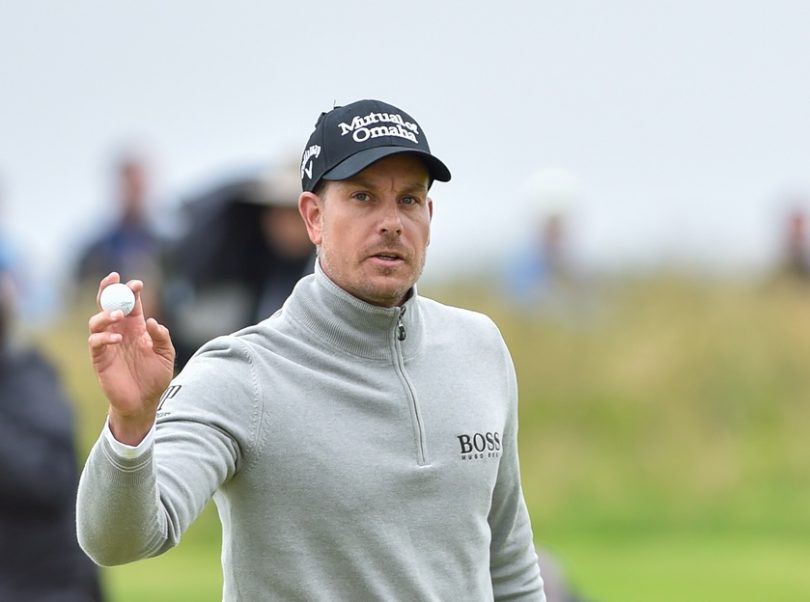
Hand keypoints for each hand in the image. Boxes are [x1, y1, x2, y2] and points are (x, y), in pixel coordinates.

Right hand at [88, 272, 174, 444]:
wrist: (144, 402)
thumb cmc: (155, 377)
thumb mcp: (166, 355)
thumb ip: (162, 337)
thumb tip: (152, 321)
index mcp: (136, 328)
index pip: (132, 304)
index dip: (131, 292)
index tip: (137, 283)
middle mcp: (120, 332)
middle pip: (108, 305)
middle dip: (109, 290)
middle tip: (113, 279)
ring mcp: (108, 344)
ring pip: (97, 321)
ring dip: (105, 313)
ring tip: (118, 314)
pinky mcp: (100, 358)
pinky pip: (95, 342)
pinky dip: (104, 337)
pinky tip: (118, 338)